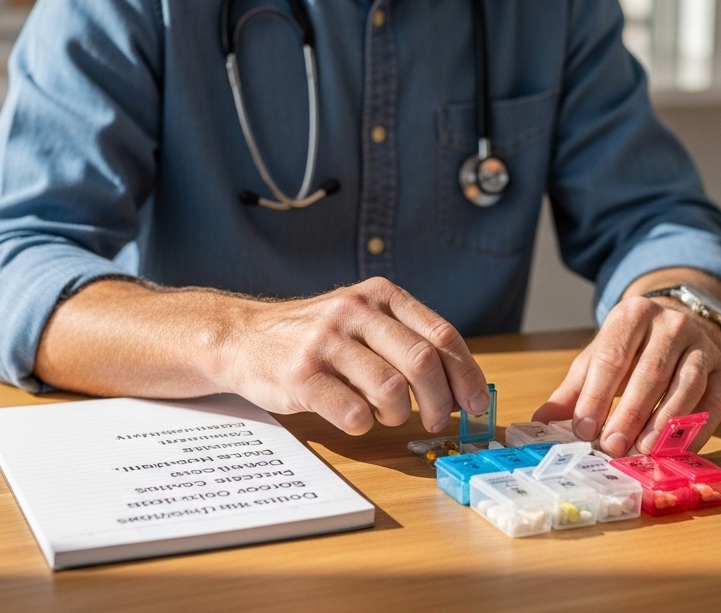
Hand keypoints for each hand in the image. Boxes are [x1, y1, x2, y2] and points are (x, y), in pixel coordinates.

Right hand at [216, 277, 489, 435]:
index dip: (466, 374)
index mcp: (380, 295)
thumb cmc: (316, 337)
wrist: (243, 336)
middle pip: (422, 362)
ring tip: (386, 417)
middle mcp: (355, 312)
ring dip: (398, 415)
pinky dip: (363, 425)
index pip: (441, 335)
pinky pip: (351, 411)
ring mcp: (326, 342)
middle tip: (437, 421)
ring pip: (390, 389)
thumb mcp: (364, 319)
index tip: (477, 403)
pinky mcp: (301, 375)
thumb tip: (461, 387)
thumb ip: (408, 341)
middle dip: (440, 401)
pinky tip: (354, 418)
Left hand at [532, 294, 720, 456]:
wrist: (676, 327)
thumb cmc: (631, 350)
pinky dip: (697, 427)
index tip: (584, 429)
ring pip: (685, 385)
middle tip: (612, 446)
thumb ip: (572, 390)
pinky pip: (715, 400)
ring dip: (663, 422)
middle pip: (649, 372)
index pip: (612, 356)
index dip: (597, 395)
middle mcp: (672, 323)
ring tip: (642, 449)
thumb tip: (541, 423)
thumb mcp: (598, 359)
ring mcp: (702, 344)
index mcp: (633, 314)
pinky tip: (676, 448)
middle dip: (629, 413)